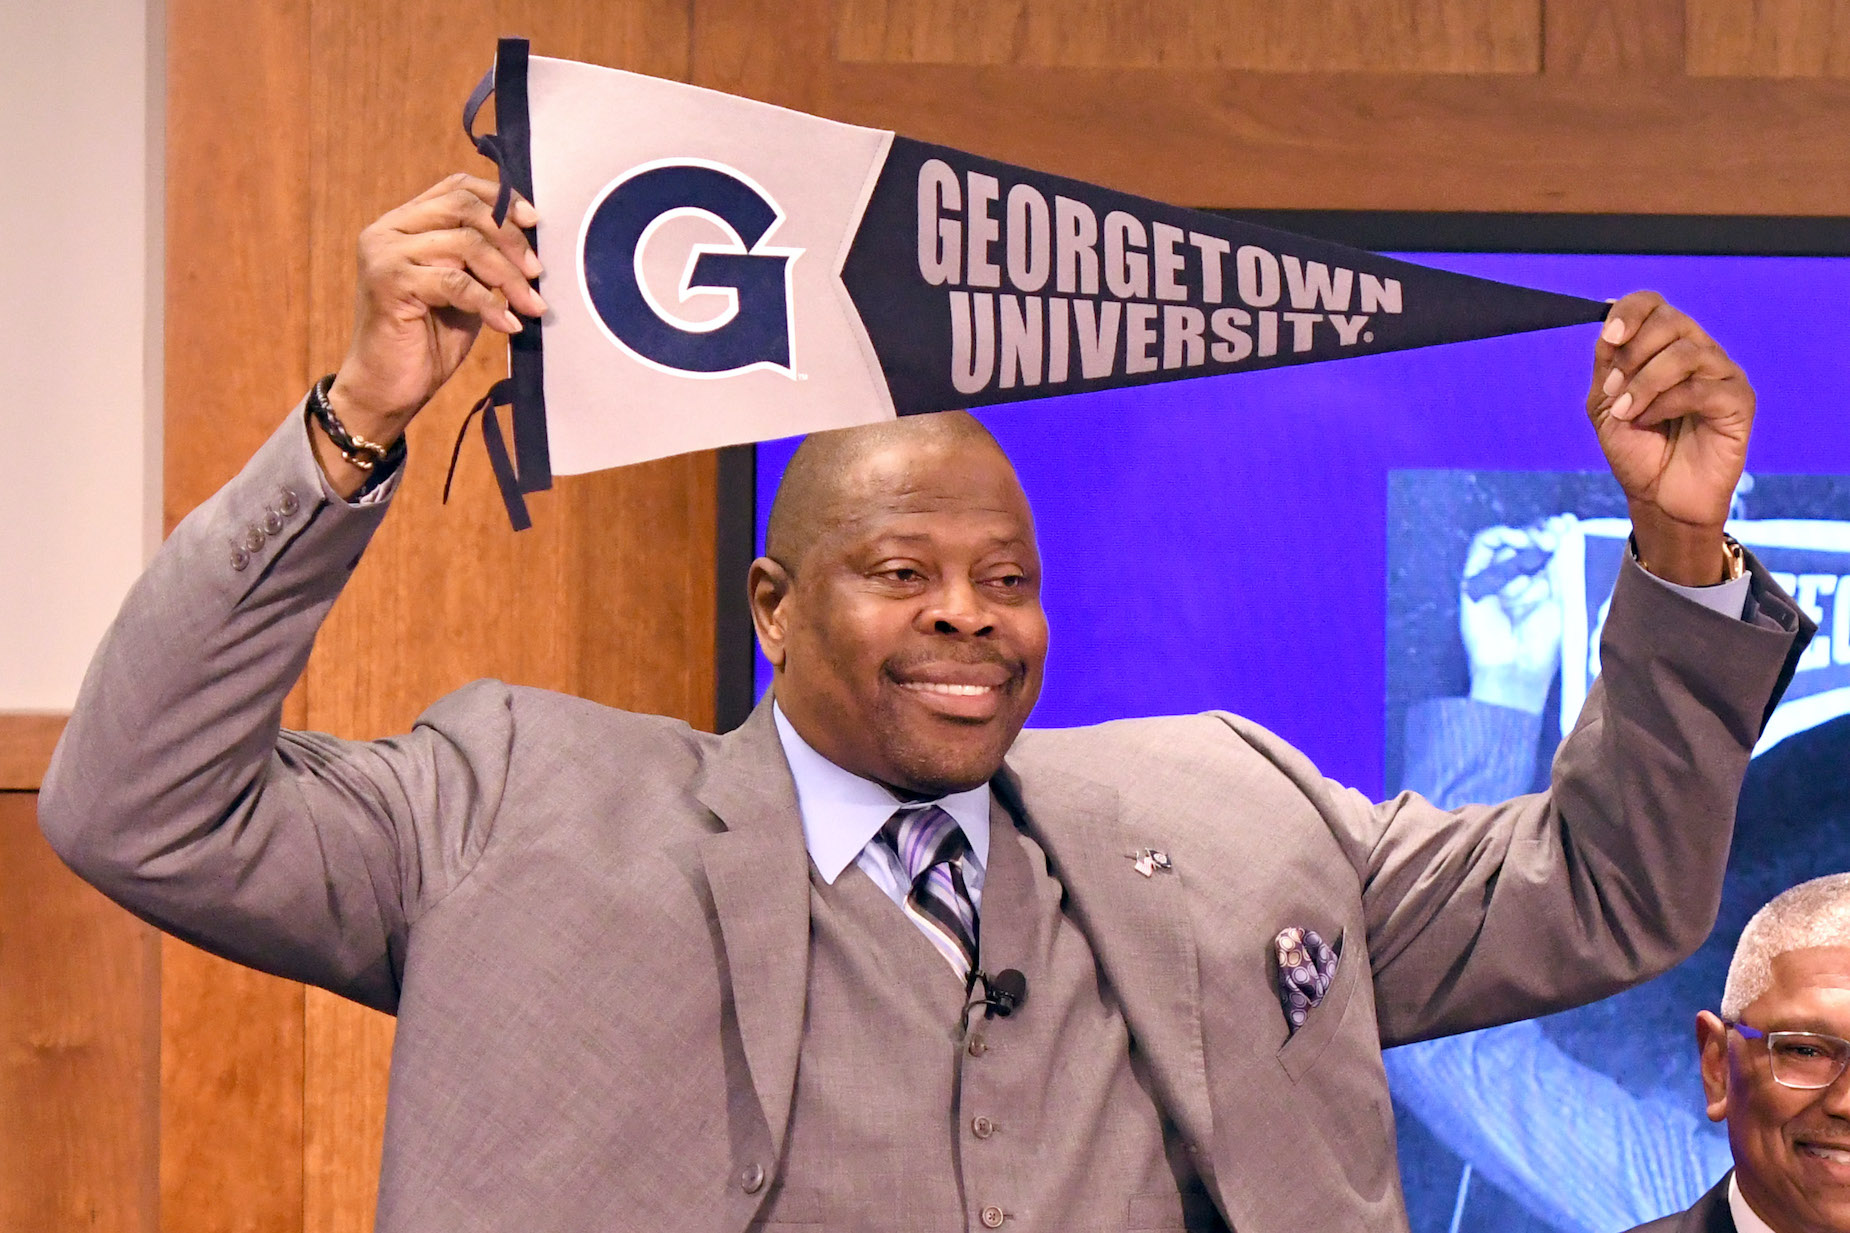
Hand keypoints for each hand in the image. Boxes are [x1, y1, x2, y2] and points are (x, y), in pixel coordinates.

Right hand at [313, 174, 546, 493]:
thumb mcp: (464, 289)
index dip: (501, 199)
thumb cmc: (427, 339)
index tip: (534, 223)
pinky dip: (490, 304)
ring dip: (508, 276)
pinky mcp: (390, 283)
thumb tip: (530, 240)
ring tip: (531, 305)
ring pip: (466, 245)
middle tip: (537, 272)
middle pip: (464, 208)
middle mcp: (388, 230)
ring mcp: (385, 254)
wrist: (387, 389)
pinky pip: (456, 283)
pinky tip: (508, 325)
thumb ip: (482, 259)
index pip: (457, 187)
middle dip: (510, 238)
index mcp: (405, 223)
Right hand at [1461, 518, 1567, 714]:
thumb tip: (1568, 523)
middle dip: (1541, 532)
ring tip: (1539, 550)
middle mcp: (1517, 577)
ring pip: (1507, 543)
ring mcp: (1494, 579)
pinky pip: (1481, 548)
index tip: (1568, 523)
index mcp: (1542, 580)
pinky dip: (1498, 539)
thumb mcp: (1562, 596)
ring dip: (1525, 544)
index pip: (1546, 544)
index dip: (1555, 529)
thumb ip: (1563, 561)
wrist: (1516, 669)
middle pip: (1526, 538)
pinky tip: (1516, 542)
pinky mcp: (1471, 580)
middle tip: (1552, 537)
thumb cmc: (1543, 642)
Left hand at [1588, 291, 1752, 585]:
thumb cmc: (1636, 450)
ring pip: (1685, 353)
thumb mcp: (1605, 403)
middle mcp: (1697, 352)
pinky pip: (1701, 388)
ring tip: (1626, 411)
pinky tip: (1648, 421)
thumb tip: (1607, 320)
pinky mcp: (1739, 400)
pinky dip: (1665, 403)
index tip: (1610, 336)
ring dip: (1645, 382)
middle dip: (1633, 354)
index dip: (1631, 311)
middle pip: (1671, 321)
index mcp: (1665, 346)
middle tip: (1614, 389)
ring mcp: (1721, 374)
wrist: (1657, 496)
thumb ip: (1606, 362)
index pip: (1654, 304)